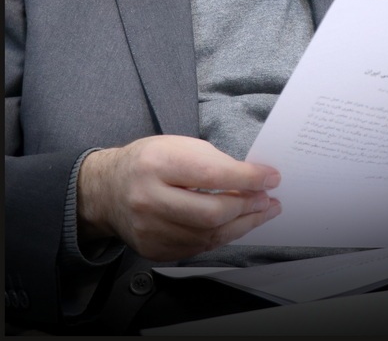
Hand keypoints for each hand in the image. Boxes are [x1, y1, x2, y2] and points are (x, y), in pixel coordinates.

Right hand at [77, 135, 281, 260]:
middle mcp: (149, 199)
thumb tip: (253, 179)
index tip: (271, 177)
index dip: (247, 179)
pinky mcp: (154, 250)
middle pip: (211, 214)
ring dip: (242, 225)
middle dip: (247, 207)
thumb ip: (214, 162)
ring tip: (261, 212)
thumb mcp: (178, 146)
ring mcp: (149, 230)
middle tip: (268, 199)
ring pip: (208, 237)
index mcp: (156, 164)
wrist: (108, 190)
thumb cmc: (148, 162)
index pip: (211, 175)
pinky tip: (236, 224)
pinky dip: (222, 236)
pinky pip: (198, 248)